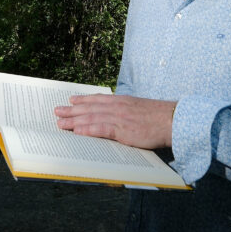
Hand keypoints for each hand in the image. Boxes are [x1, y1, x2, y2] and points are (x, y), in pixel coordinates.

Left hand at [54, 94, 175, 148]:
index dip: (83, 100)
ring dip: (73, 121)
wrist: (173, 120)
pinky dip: (87, 130)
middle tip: (56, 111)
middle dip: (72, 110)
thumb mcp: (141, 108)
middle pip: (90, 108)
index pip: (98, 99)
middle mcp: (118, 107)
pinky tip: (76, 132)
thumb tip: (120, 116)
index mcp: (123, 101)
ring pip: (91, 118)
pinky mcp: (123, 130)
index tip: (71, 100)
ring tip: (60, 123)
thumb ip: (128, 110)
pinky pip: (101, 130)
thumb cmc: (160, 117)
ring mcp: (119, 118)